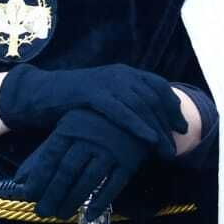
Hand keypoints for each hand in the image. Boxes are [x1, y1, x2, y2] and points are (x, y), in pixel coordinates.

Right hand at [0, 64, 185, 153]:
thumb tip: (148, 122)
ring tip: (165, 151)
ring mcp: (105, 82)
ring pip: (141, 105)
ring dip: (157, 129)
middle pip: (153, 98)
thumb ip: (124, 104)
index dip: (172, 106)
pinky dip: (138, 125)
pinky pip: (121, 110)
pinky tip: (149, 139)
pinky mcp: (92, 93)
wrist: (41, 94)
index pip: (157, 85)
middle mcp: (119, 74)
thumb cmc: (73, 101)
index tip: (181, 128)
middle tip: (175, 147)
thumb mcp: (104, 99)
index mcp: (124, 72)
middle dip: (168, 123)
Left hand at [2, 109, 153, 220]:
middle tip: (42, 212)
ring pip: (88, 180)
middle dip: (53, 194)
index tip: (28, 196)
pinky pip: (113, 185)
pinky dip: (101, 201)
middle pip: (67, 172)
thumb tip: (20, 179)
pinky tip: (89, 214)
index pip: (50, 157)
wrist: (132, 108)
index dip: (39, 179)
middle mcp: (89, 139)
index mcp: (70, 129)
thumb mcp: (66, 130)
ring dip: (73, 200)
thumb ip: (44, 153)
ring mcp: (110, 151)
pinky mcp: (128, 161)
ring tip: (61, 215)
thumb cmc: (91, 122)